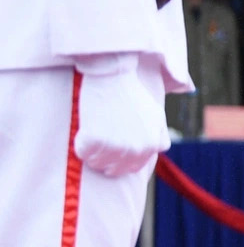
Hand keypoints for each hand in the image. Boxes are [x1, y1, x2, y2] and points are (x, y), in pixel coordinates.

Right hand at [74, 61, 168, 176]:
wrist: (113, 78)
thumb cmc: (132, 95)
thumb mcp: (156, 115)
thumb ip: (159, 136)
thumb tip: (158, 149)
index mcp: (152, 146)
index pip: (132, 167)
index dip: (120, 158)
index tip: (112, 146)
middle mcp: (137, 150)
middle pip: (114, 169)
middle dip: (105, 158)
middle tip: (98, 142)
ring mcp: (117, 147)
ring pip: (97, 163)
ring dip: (91, 154)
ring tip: (92, 135)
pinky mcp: (97, 141)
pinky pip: (83, 153)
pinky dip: (81, 145)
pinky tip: (85, 131)